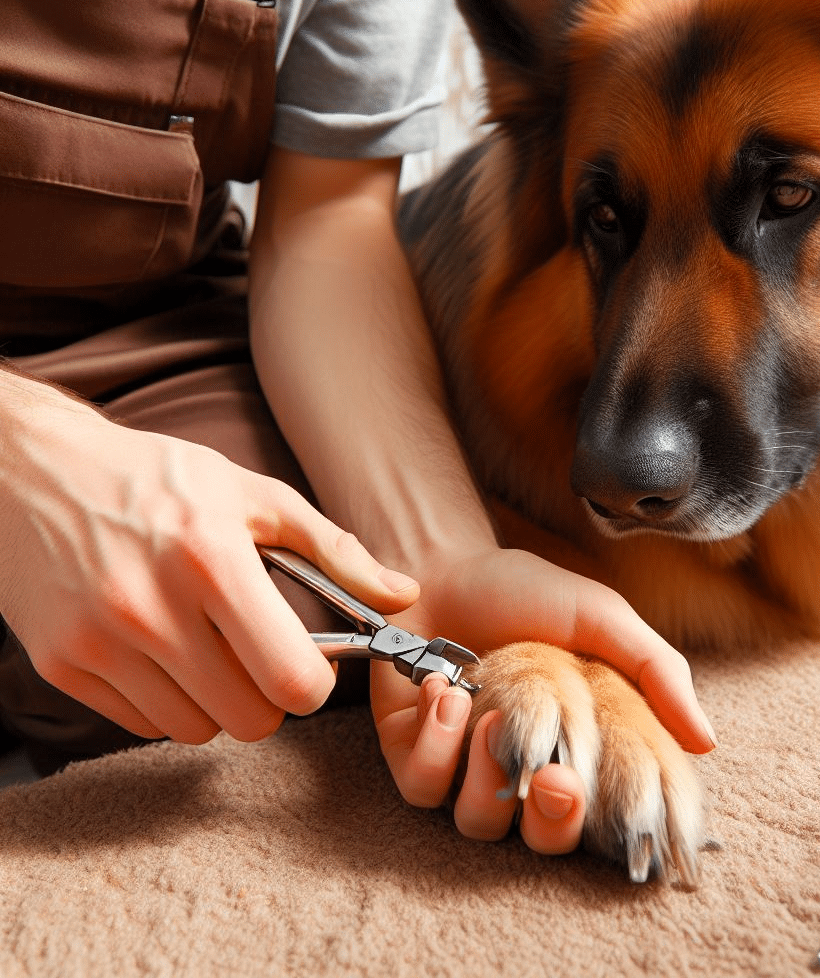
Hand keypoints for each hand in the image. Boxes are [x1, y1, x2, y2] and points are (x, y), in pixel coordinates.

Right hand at [0, 371, 418, 744]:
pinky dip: (165, 703)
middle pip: (248, 720)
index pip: (289, 678)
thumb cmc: (159, 478)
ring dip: (216, 703)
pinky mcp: (61, 666)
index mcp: (211, 560)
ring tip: (208, 648)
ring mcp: (99, 643)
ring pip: (195, 730)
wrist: (35, 469)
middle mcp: (150, 608)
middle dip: (269, 698)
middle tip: (260, 658)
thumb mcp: (255, 496)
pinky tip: (163, 653)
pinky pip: (141, 725)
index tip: (309, 666)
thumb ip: (337, 552)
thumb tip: (403, 595)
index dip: (313, 684)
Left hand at [371, 545, 713, 853]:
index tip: (629, 812)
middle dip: (555, 821)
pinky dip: (437, 743)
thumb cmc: (526, 592)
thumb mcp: (601, 618)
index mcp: (580, 744)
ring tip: (488, 711)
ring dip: (488, 776)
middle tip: (556, 780)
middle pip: (548, 841)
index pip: (611, 813)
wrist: (446, 563)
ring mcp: (467, 767)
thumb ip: (655, 671)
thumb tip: (706, 741)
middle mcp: (526, 766)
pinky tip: (445, 691)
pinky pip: (425, 788)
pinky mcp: (414, 756)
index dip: (622, 825)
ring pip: (481, 825)